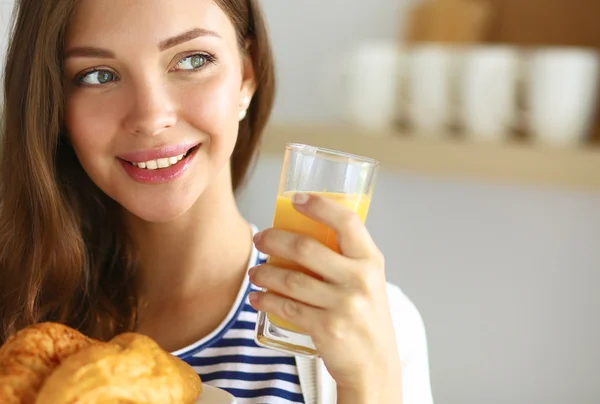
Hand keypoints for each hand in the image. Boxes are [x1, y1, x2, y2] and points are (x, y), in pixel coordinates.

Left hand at [249, 193, 401, 401]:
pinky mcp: (327, 328)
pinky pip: (287, 307)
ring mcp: (344, 305)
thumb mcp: (368, 281)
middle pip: (307, 248)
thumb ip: (346, 258)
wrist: (375, 365)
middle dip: (275, 239)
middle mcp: (360, 279)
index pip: (347, 222)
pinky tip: (257, 297)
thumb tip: (304, 228)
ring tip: (255, 271)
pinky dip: (266, 300)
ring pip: (291, 279)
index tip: (296, 198)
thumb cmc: (365, 316)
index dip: (320, 205)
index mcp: (371, 261)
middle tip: (260, 238)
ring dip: (265, 272)